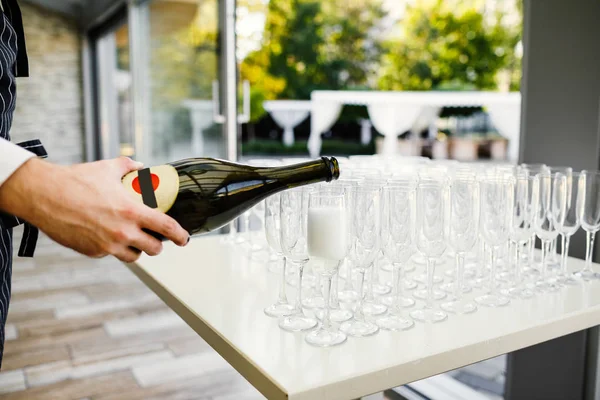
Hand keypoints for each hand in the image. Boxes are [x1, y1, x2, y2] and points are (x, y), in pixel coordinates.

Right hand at [0, 156, 189, 261]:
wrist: (44, 195)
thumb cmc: (76, 180)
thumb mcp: (107, 168)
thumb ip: (128, 166)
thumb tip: (140, 166)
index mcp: (132, 212)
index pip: (166, 227)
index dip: (179, 235)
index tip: (184, 239)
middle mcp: (122, 232)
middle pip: (154, 249)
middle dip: (157, 244)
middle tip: (155, 238)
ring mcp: (107, 244)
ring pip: (134, 257)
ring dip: (137, 250)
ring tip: (133, 240)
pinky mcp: (92, 252)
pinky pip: (110, 254)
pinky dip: (113, 248)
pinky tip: (106, 236)